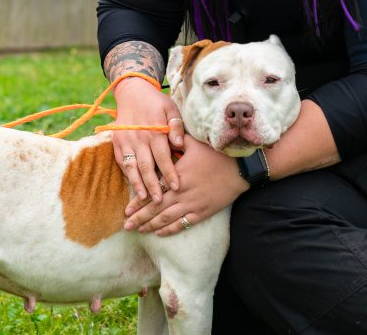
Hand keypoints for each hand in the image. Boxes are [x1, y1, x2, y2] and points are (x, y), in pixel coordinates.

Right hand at [112, 77, 185, 202]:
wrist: (132, 92)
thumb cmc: (156, 102)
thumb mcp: (170, 108)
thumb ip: (175, 126)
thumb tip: (179, 144)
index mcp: (154, 131)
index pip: (163, 157)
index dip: (169, 173)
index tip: (177, 187)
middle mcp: (138, 138)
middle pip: (147, 166)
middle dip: (153, 185)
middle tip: (160, 201)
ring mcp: (125, 141)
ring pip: (131, 167)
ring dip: (137, 184)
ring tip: (144, 198)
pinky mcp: (116, 142)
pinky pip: (121, 162)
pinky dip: (127, 174)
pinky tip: (134, 185)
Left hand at [124, 136, 248, 235]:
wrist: (240, 168)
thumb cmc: (216, 154)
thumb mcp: (194, 143)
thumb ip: (176, 139)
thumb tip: (162, 132)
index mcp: (176, 176)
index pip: (153, 191)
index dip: (138, 201)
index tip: (126, 209)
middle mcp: (181, 193)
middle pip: (155, 209)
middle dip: (139, 218)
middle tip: (126, 226)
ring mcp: (192, 204)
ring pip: (167, 219)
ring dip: (151, 226)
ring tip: (139, 231)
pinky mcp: (203, 212)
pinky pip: (183, 224)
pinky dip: (170, 230)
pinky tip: (159, 233)